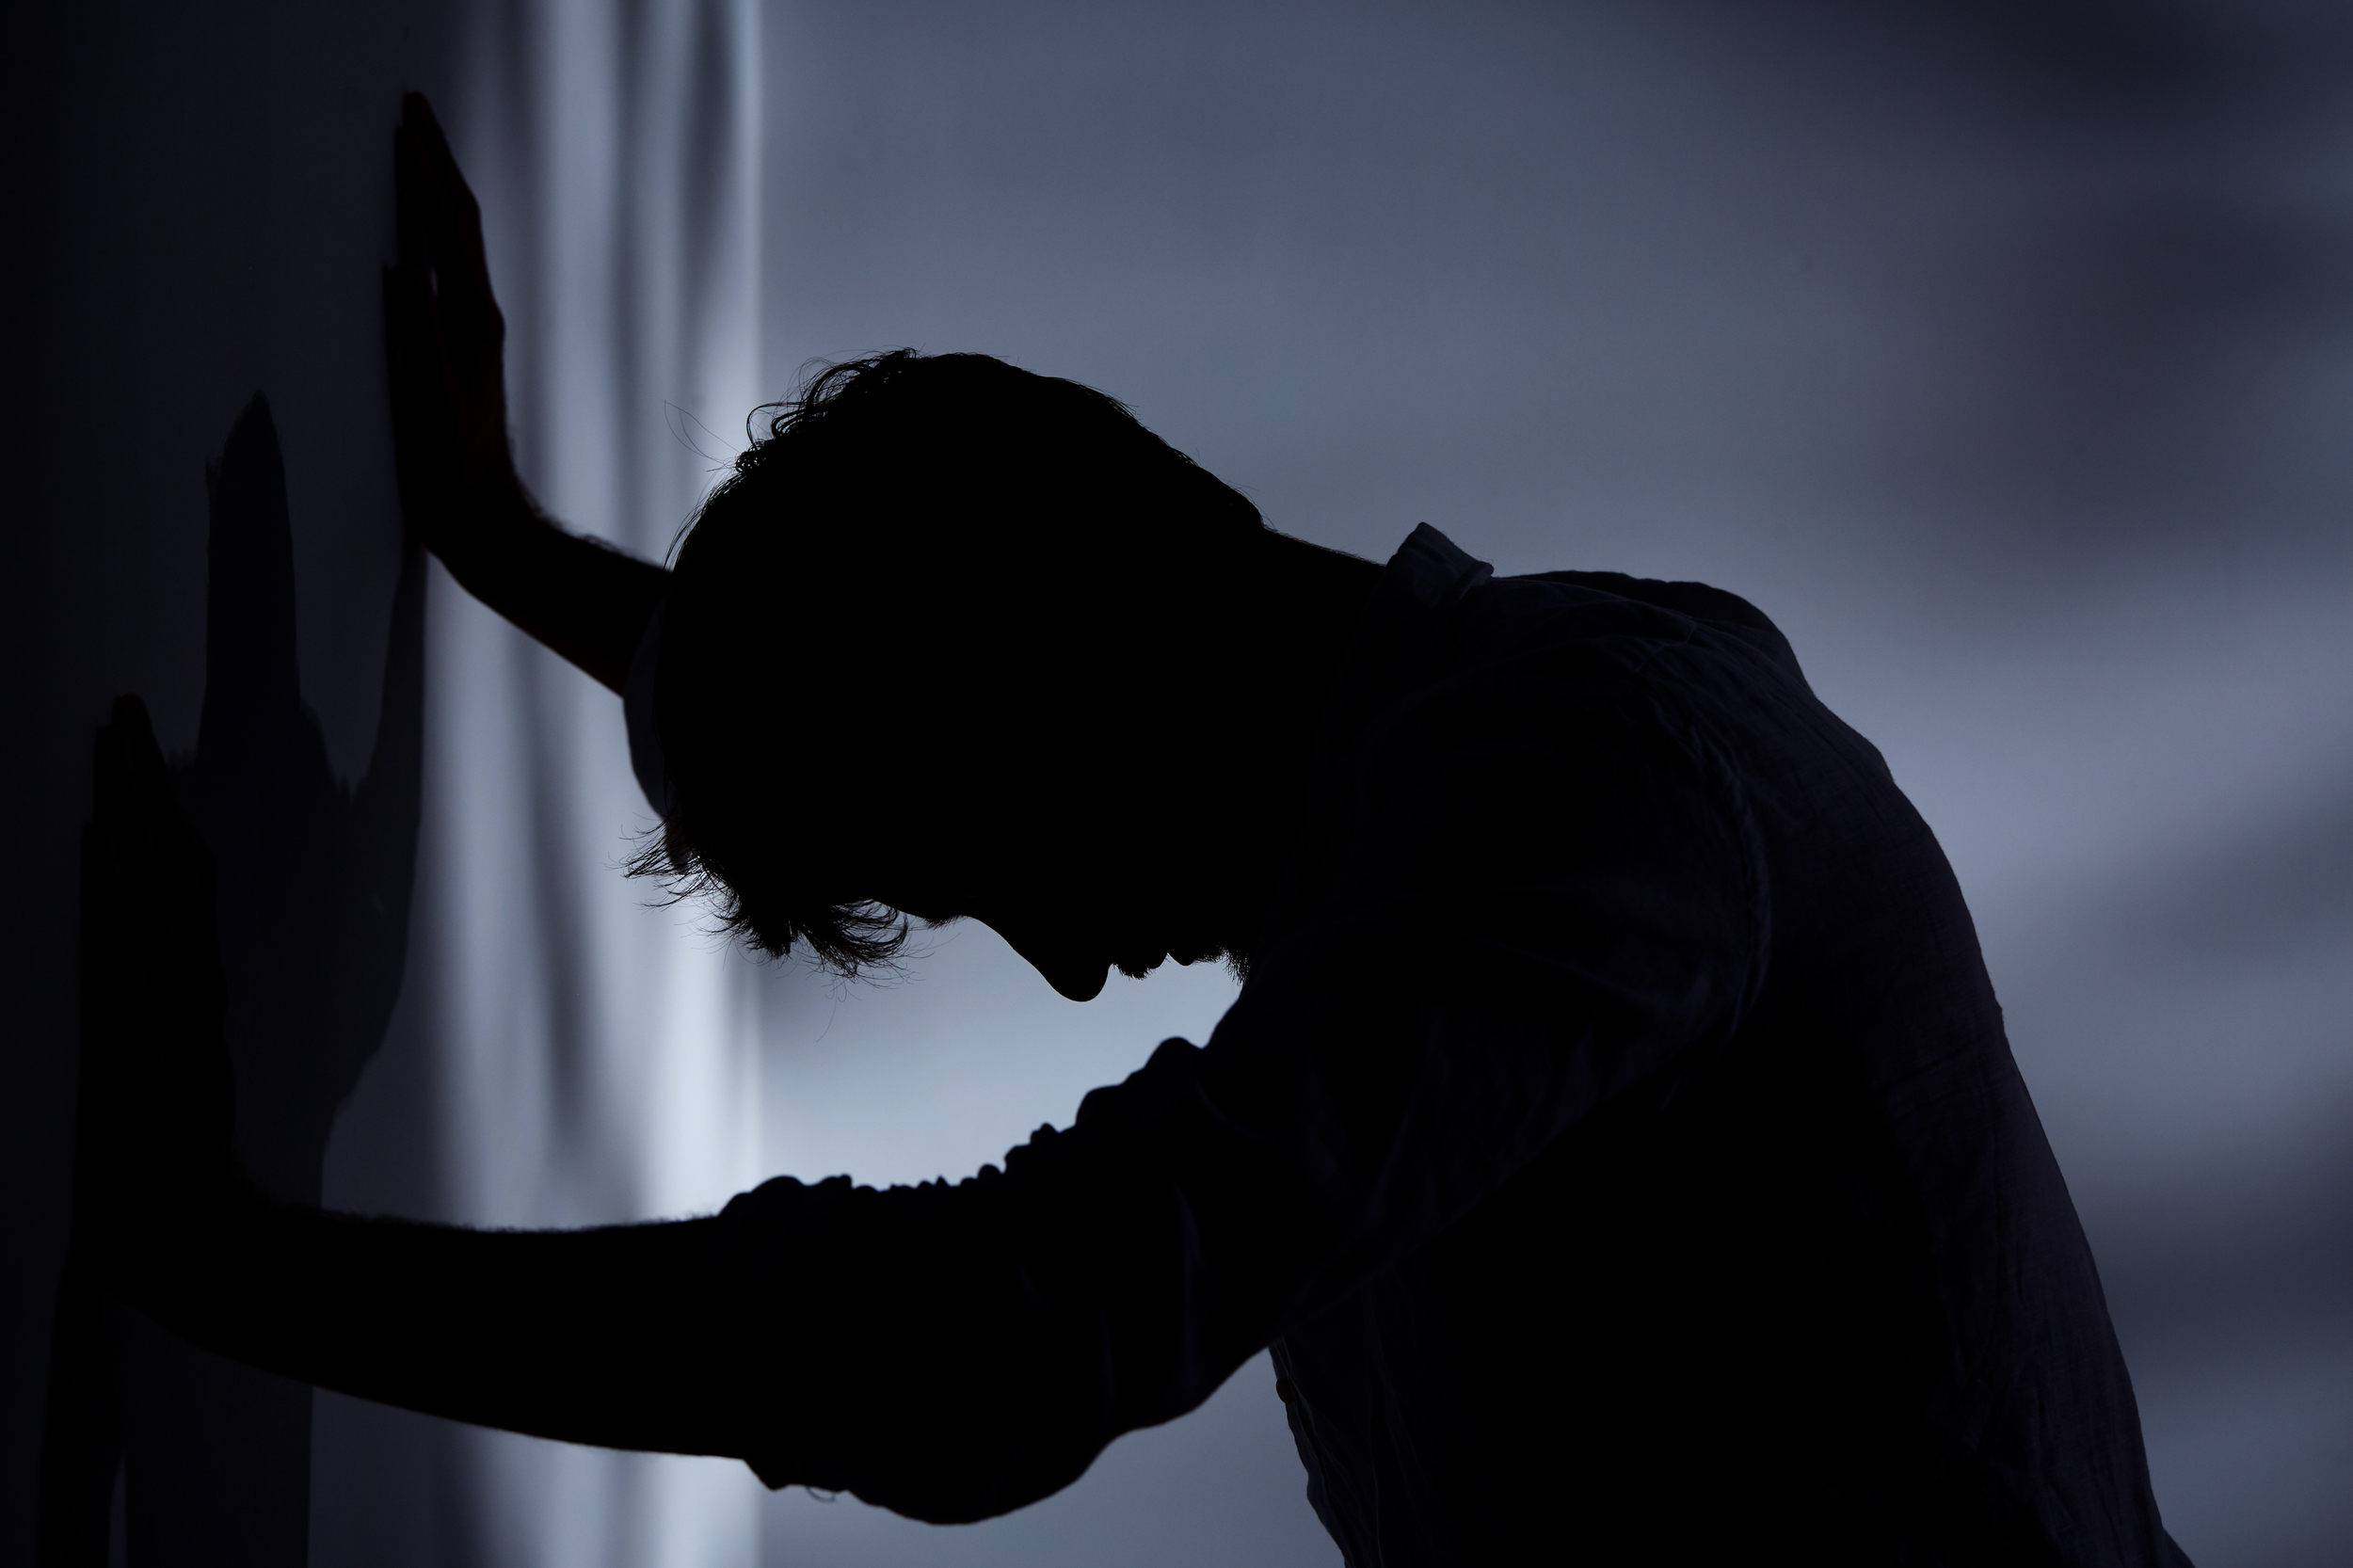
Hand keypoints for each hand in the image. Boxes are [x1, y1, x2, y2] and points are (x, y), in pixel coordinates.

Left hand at [78, 696, 239, 1274]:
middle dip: (140, 779)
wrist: (181, 1232)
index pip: (168, 875)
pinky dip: (119, 885)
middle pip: (162, 856)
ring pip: (149, 882)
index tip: (129, 750)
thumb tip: (155, 986)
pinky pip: (131, 939)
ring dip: (129, 807)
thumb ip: (166, 1027)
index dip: (149, 808)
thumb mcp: (166, 1083)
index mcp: (179, 981)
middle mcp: (177, 975)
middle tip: (123, 705)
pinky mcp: (143, 1025)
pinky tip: (104, 838)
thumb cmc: (173, 1170)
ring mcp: (163, 997)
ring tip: (113, 740)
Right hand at [383, 92, 531, 571]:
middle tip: (412, 110)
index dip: (427, 174)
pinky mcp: (456, 348)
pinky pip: (445, 269)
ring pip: (455, 242)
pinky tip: (416, 227)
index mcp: (470, 322)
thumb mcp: (428, 403)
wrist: (478, 516)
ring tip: (414, 148)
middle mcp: (477, 318)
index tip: (403, 126)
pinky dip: (430, 231)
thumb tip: (400, 270)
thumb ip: (416, 338)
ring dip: (436, 190)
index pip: (450, 229)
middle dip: (437, 163)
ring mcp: (469, 332)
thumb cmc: (449, 470)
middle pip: (460, 223)